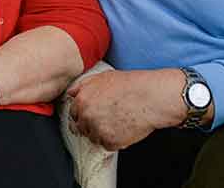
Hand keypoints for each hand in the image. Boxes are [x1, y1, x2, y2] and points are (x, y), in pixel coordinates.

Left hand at [66, 68, 186, 150]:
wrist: (151, 97)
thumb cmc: (131, 85)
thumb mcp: (102, 77)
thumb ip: (83, 86)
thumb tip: (72, 93)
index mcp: (82, 100)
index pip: (73, 114)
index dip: (84, 114)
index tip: (93, 114)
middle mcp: (86, 116)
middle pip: (82, 128)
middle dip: (92, 125)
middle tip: (107, 119)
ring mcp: (97, 130)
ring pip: (94, 138)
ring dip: (103, 134)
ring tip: (119, 122)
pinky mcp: (110, 142)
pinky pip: (107, 145)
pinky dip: (115, 140)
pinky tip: (124, 128)